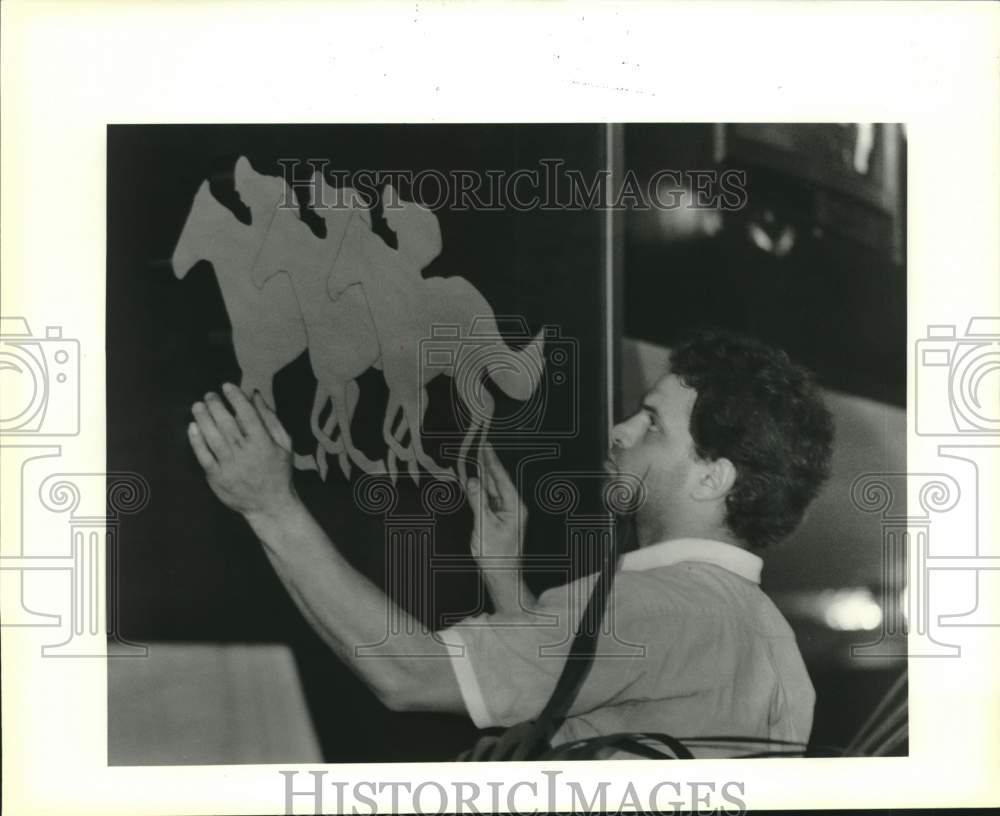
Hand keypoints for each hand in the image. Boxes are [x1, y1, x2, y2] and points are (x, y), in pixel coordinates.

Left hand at [187, 383, 298, 523]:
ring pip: (212, 437)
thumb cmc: (279, 471)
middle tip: (209, 395)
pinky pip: (203, 456)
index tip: (227, 386)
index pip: (247, 414)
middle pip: (226, 423)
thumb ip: (270, 418)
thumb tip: (254, 394)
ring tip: (198, 406)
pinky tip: (192, 427)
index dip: (235, 397)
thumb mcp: (284, 443)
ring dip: (203, 418)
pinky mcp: (216, 477)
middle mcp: (245, 453)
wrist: (270, 504)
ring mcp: (229, 466)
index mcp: (264, 443)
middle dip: (215, 405)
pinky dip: (196, 440)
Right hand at [466, 443, 525, 560]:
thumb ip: (478, 501)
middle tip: (477, 447)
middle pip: (497, 481)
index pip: (501, 477)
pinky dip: (480, 490)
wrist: (501, 576)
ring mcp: (506, 513)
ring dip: (482, 476)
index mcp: (515, 506)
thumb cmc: (497, 555)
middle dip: (486, 464)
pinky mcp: (498, 519)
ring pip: (492, 489)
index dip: (491, 460)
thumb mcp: (484, 526)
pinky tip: (473, 482)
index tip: (485, 445)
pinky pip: (488, 500)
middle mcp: (513, 507)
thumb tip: (473, 481)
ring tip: (473, 459)